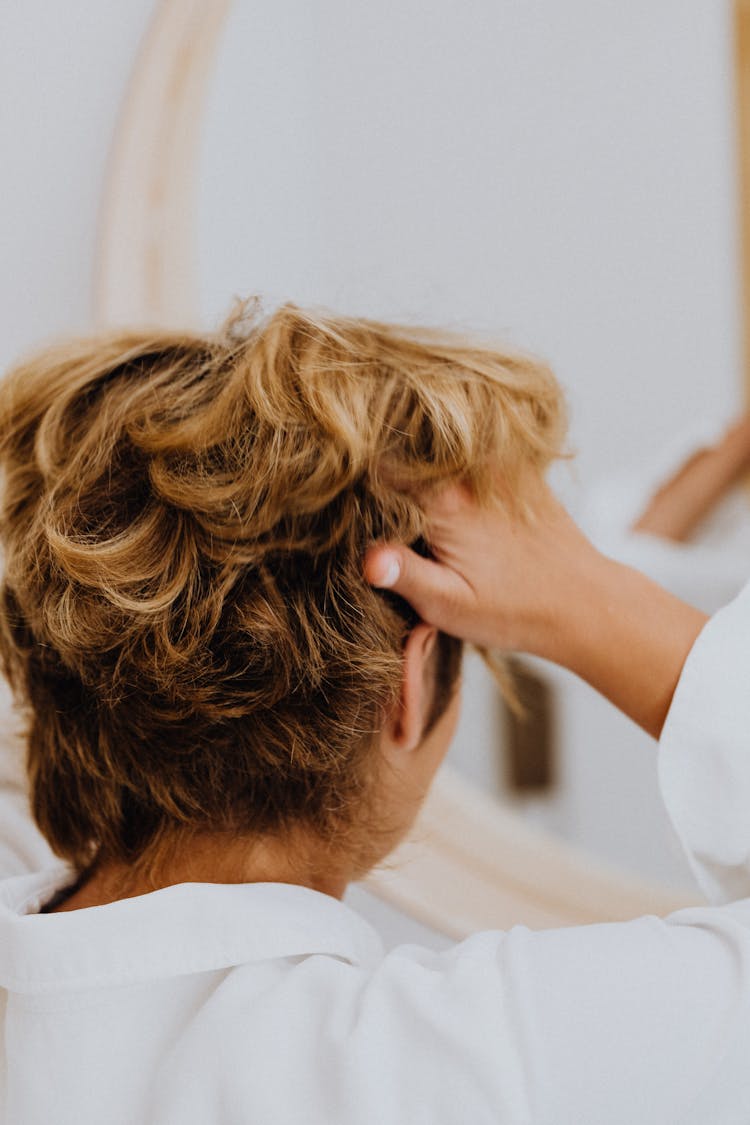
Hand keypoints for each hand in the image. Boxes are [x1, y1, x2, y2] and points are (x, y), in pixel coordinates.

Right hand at [364, 471, 707, 736]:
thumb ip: (406, 577)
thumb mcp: (452, 607)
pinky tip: (440, 459)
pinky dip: (452, 447)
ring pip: (441, 441)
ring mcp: (499, 466)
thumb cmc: (516, 611)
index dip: (352, 469)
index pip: (382, 465)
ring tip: (391, 451)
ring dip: (416, 445)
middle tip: (355, 463)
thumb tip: (366, 559)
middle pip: (409, 444)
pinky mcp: (520, 470)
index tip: (332, 478)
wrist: (587, 604)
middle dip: (381, 449)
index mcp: (445, 504)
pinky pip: (474, 445)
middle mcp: (471, 474)